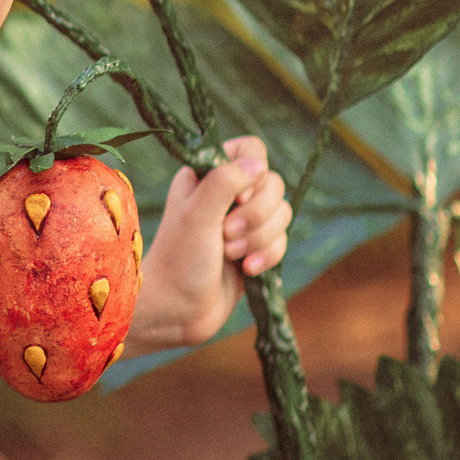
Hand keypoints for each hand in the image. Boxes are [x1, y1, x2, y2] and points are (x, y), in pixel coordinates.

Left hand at [127, 135, 292, 350]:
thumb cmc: (179, 258)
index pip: (250, 149)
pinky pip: (282, 241)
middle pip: (274, 184)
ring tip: (230, 255)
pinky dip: (267, 256)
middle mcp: (226, 193)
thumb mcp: (197, 214)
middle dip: (257, 215)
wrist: (177, 309)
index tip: (236, 199)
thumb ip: (224, 182)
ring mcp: (242, 221)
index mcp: (206, 175)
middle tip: (225, 235)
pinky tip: (246, 270)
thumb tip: (258, 163)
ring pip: (282, 214)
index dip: (253, 174)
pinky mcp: (254, 247)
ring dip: (260, 238)